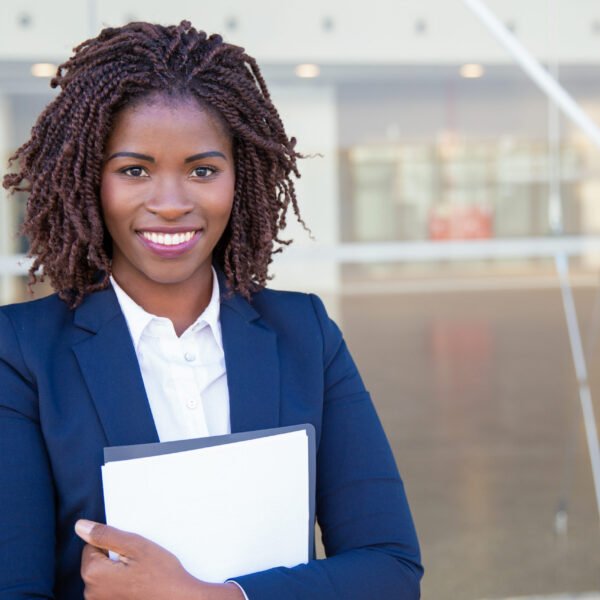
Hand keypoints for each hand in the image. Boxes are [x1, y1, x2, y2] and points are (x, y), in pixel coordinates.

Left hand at [75, 519, 243, 599]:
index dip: (112, 543)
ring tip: (141, 574)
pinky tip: (139, 586)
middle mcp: (91, 594)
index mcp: (94, 574)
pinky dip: (122, 585)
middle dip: (114, 557)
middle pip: (96, 562)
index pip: (91, 546)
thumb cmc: (161, 575)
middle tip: (138, 561)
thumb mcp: (135, 546)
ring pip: (104, 576)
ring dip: (119, 571)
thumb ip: (105, 535)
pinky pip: (111, 590)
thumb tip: (80, 526)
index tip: (131, 550)